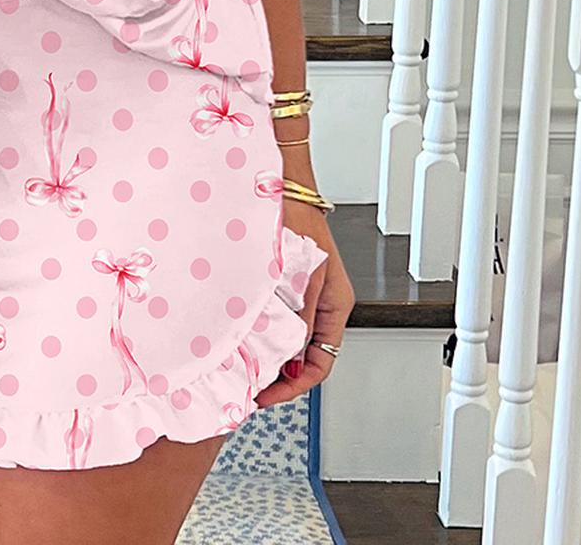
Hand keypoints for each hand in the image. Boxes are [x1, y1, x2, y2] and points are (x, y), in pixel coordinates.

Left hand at [251, 198, 353, 408]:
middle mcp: (324, 304)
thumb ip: (302, 316)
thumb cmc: (296, 217)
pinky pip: (279, 321)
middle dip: (281, 377)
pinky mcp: (287, 286)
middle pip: (306, 358)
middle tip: (251, 388)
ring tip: (244, 368)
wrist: (281, 185)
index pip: (322, 364)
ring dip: (271, 357)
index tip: (268, 396)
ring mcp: (306, 296)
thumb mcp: (303, 273)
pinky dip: (263, 335)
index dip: (295, 386)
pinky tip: (243, 338)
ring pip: (291, 342)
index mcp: (337, 304)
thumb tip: (293, 358)